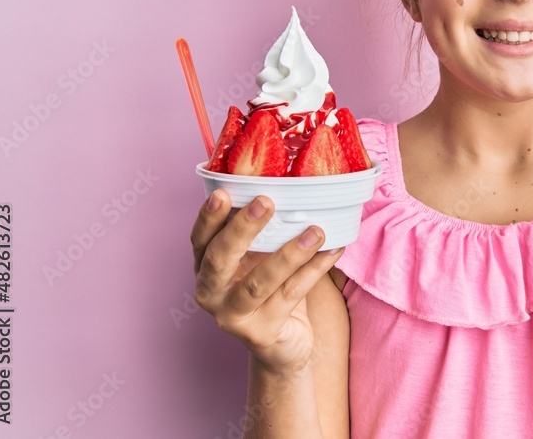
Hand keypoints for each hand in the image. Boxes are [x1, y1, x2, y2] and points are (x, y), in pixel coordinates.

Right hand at [190, 190, 344, 371]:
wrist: (283, 346)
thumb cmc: (270, 290)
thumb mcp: (260, 259)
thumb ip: (264, 232)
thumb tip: (293, 186)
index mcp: (206, 268)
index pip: (200, 240)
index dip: (208, 217)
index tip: (222, 192)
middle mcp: (211, 293)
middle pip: (220, 259)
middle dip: (242, 229)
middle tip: (267, 202)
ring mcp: (233, 316)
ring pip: (259, 282)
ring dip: (289, 253)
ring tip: (315, 231)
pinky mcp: (261, 333)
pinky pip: (291, 295)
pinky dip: (314, 271)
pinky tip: (333, 251)